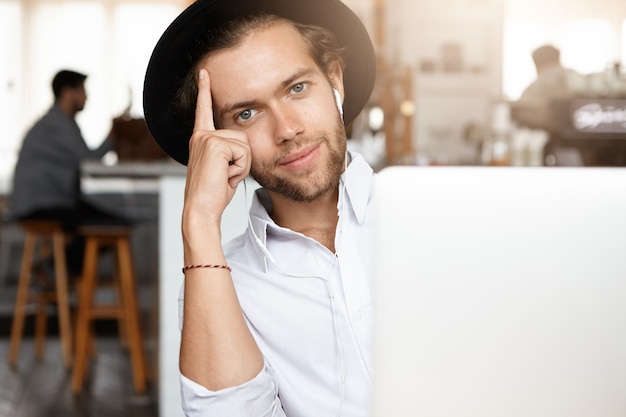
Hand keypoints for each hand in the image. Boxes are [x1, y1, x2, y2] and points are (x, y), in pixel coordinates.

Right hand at [183, 69, 251, 227]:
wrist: (201, 209)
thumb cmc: (213, 194)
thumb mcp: (223, 169)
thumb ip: (229, 154)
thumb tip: (242, 148)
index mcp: (201, 140)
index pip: (204, 111)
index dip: (204, 90)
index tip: (204, 71)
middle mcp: (201, 135)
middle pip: (243, 137)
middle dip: (242, 160)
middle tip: (225, 176)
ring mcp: (206, 138)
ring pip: (245, 145)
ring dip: (241, 165)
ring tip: (224, 176)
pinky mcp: (214, 144)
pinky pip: (243, 153)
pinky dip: (239, 169)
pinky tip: (224, 177)